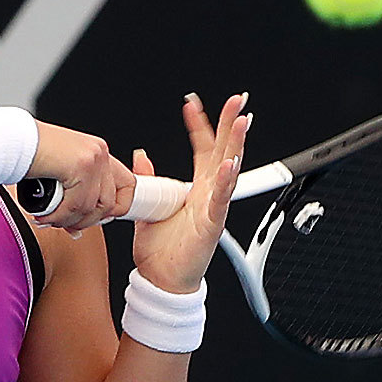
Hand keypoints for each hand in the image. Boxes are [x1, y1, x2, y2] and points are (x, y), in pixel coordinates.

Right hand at [26, 121, 137, 232]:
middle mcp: (100, 153)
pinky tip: (45, 214)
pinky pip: (76, 204)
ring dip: (69, 220)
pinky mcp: (81, 166)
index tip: (96, 217)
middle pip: (109, 203)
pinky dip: (60, 215)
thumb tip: (78, 226)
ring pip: (91, 208)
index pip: (127, 185)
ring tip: (51, 218)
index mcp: (98, 152)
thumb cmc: (29, 154)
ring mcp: (92, 158)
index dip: (116, 207)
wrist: (13, 140)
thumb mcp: (60, 172)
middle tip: (67, 224)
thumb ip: (74, 194)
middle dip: (87, 221)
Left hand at [132, 93, 250, 292]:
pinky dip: (223, 182)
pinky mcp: (211, 225)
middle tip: (238, 101)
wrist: (161, 280)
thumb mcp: (149, 205)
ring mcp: (212, 208)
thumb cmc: (160, 250)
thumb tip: (140, 156)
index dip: (199, 125)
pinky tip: (228, 165)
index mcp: (194, 189)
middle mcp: (206, 194)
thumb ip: (147, 180)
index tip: (193, 104)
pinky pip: (219, 200)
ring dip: (236, 145)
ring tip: (241, 123)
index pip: (202, 148)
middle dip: (231, 124)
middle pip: (223, 151)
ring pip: (228, 170)